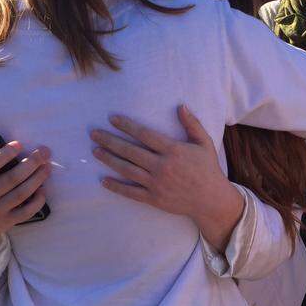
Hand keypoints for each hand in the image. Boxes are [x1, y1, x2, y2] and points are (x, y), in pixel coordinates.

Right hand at [0, 141, 51, 257]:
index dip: (5, 154)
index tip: (19, 144)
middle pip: (13, 178)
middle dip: (32, 163)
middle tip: (45, 152)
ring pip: (22, 193)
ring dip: (38, 178)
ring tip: (47, 167)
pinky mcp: (4, 223)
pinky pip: (26, 212)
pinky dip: (37, 201)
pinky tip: (43, 190)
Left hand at [90, 105, 243, 248]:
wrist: (211, 200)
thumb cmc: (208, 169)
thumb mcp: (205, 143)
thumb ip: (192, 124)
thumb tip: (180, 106)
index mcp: (174, 150)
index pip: (145, 134)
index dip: (127, 125)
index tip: (112, 119)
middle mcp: (162, 166)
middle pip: (130, 151)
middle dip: (110, 141)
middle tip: (94, 134)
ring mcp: (156, 183)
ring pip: (126, 169)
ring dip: (109, 160)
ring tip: (95, 151)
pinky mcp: (153, 198)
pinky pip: (130, 192)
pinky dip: (116, 186)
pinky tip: (103, 180)